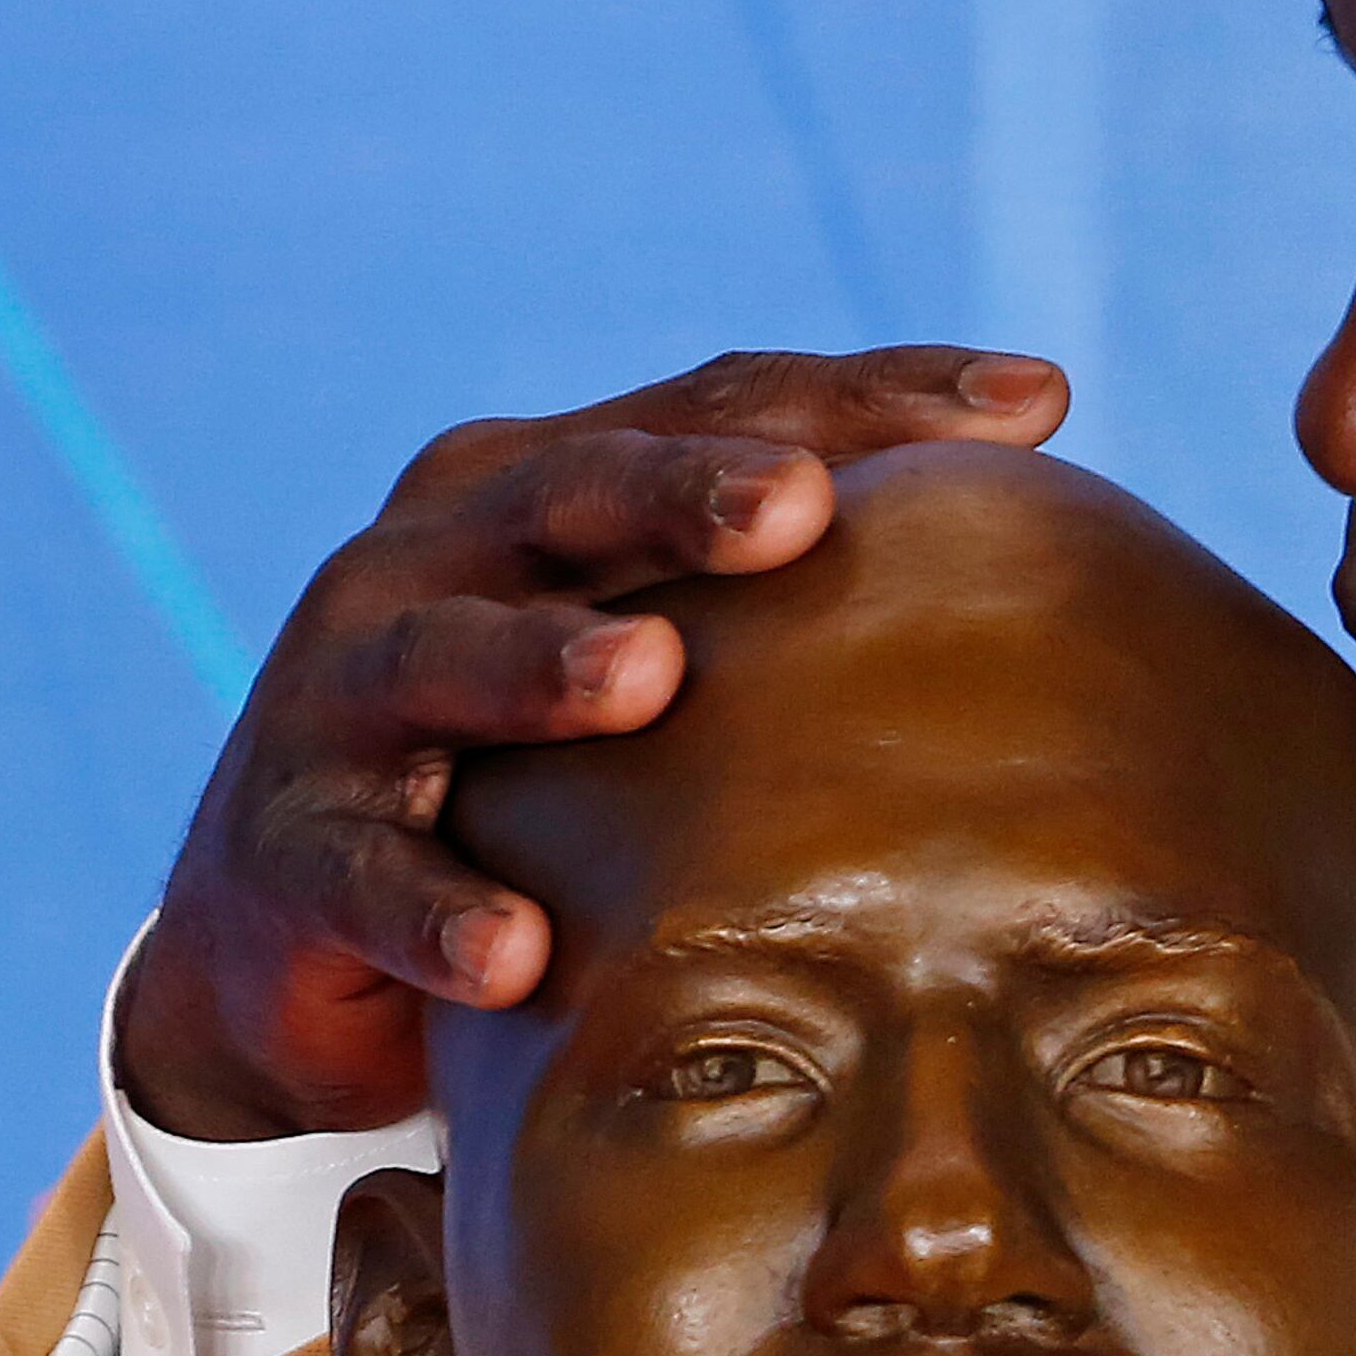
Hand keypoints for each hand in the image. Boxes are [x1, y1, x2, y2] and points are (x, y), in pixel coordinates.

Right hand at [117, 346, 1068, 1139]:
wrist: (292, 922)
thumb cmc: (527, 770)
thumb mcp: (657, 656)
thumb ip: (802, 604)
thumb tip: (1063, 566)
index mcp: (548, 491)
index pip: (725, 409)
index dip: (874, 399)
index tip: (1037, 404)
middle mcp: (439, 559)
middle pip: (573, 493)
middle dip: (689, 489)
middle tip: (808, 501)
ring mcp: (348, 698)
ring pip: (447, 660)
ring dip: (546, 664)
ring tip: (647, 677)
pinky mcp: (294, 849)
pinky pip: (371, 879)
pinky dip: (438, 914)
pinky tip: (514, 956)